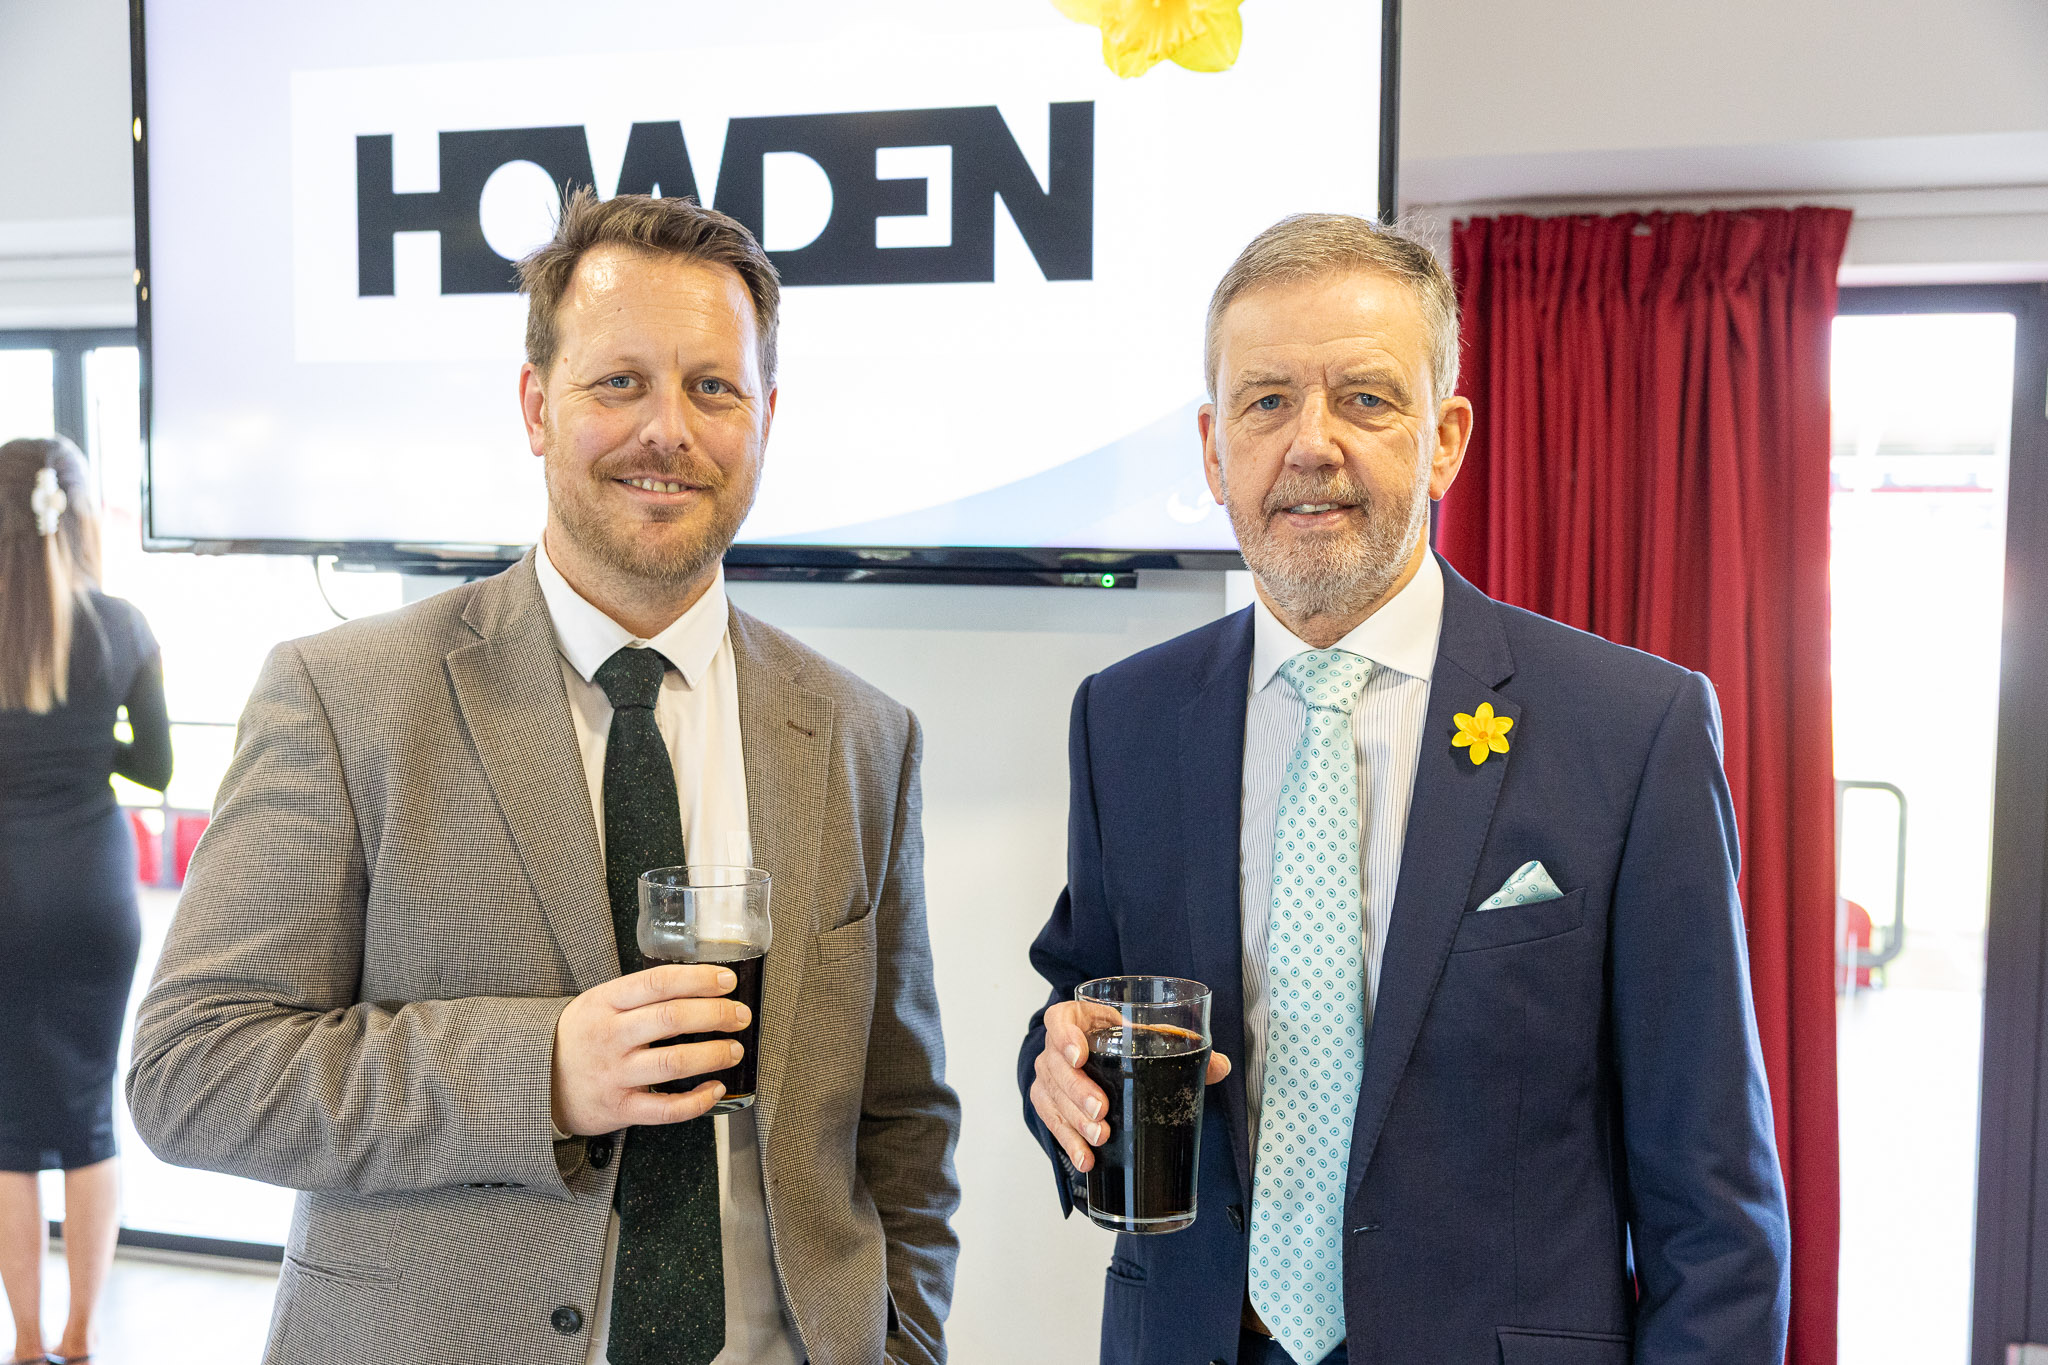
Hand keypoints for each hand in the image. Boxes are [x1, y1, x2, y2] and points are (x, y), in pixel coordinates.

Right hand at [551, 964, 751, 1136]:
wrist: (538, 1082)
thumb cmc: (582, 1037)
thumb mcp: (599, 1003)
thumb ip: (641, 995)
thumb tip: (701, 984)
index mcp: (606, 1002)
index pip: (659, 983)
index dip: (699, 979)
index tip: (727, 981)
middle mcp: (610, 1036)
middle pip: (672, 1019)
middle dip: (716, 1015)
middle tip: (740, 1016)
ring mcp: (614, 1074)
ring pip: (673, 1062)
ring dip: (713, 1055)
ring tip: (733, 1050)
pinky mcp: (619, 1108)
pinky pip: (666, 1109)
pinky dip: (697, 1101)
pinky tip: (715, 1089)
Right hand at [1030, 1001, 1231, 1171]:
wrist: (1099, 1058)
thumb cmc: (1124, 1044)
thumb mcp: (1147, 1038)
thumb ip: (1182, 1047)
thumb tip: (1221, 1066)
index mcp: (1079, 1020)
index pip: (1060, 1020)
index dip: (1065, 1036)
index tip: (1080, 1055)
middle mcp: (1057, 1048)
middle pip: (1055, 1066)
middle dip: (1077, 1091)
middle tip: (1101, 1110)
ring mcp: (1050, 1077)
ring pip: (1052, 1097)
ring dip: (1074, 1121)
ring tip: (1100, 1138)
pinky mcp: (1049, 1104)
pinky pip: (1052, 1123)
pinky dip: (1069, 1142)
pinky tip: (1086, 1159)